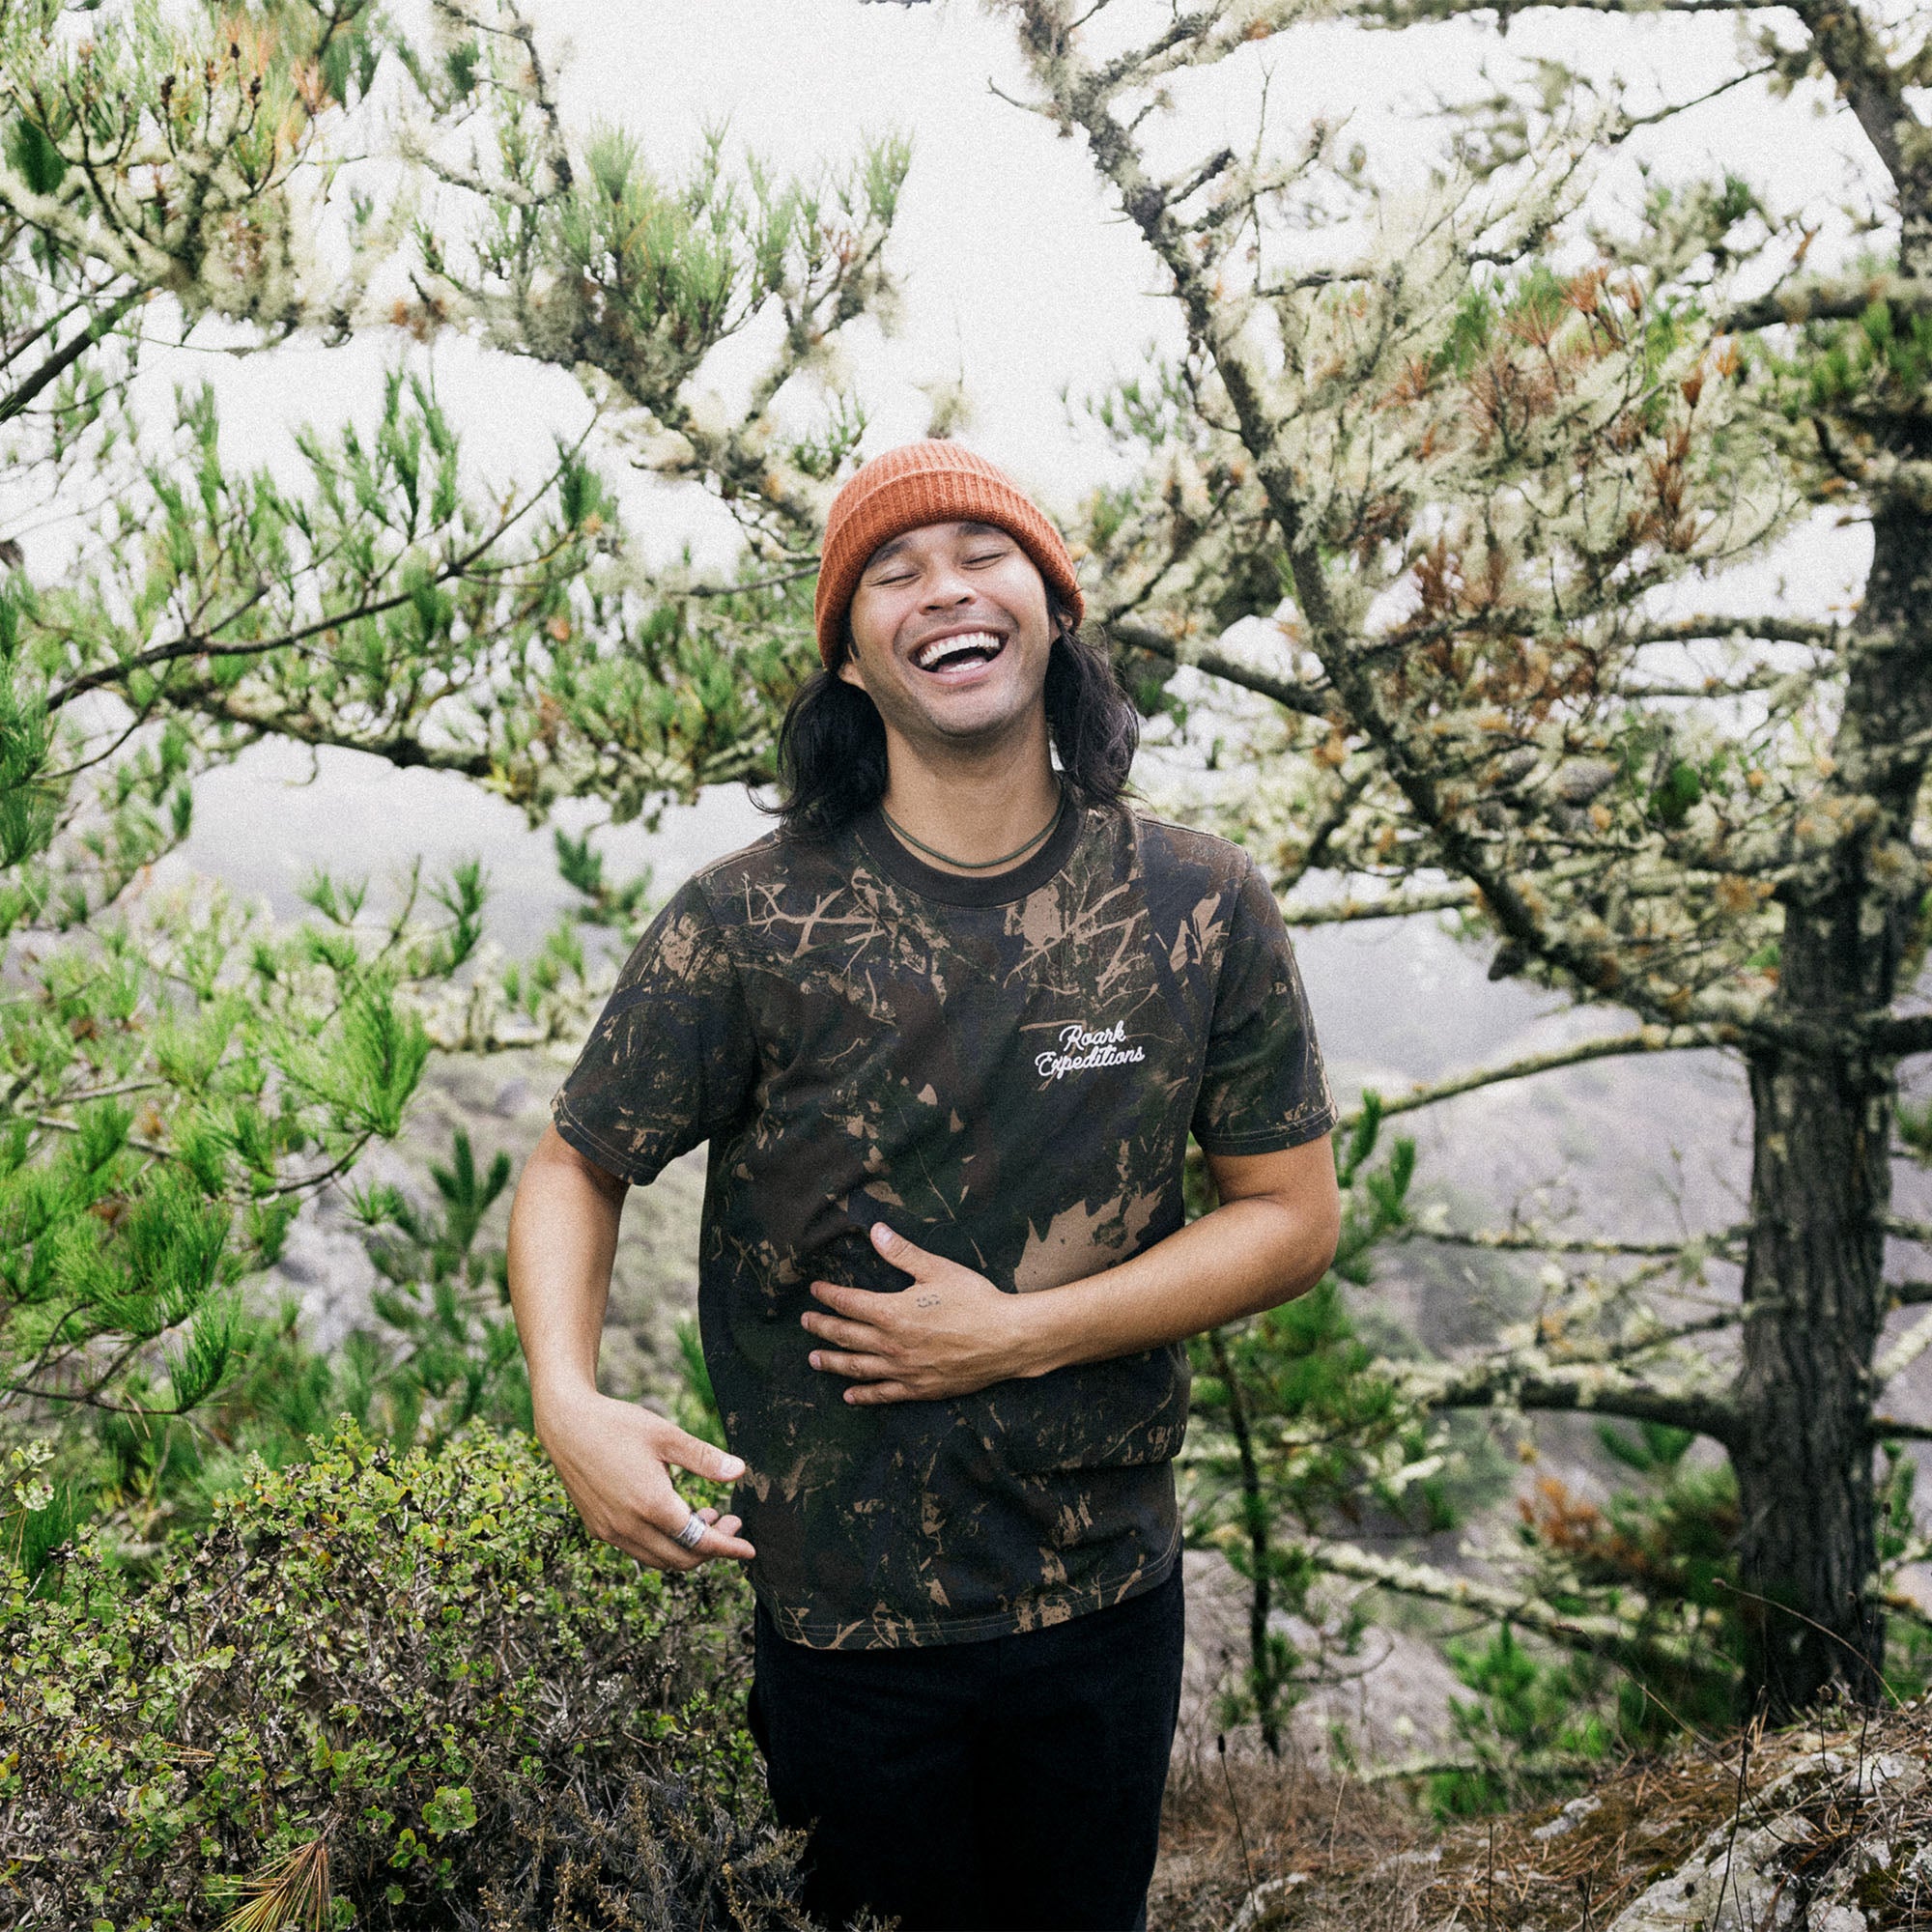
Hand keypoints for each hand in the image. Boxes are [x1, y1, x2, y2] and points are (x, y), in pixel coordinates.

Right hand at [535, 1387, 754, 1571]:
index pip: (699, 1542)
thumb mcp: (667, 1436)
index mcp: (651, 1504)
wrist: (566, 1425)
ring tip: (705, 1517)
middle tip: (729, 1521)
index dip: (728, 1547)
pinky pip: (638, 1550)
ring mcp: (610, 1531)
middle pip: (681, 1559)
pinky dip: (662, 1544)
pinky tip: (672, 1516)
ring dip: (686, 1548)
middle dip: (712, 1548)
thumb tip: (740, 1471)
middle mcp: (628, 1526)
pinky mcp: (598, 1528)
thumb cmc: (618, 1425)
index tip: (749, 1549)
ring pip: (659, 1559)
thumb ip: (704, 1458)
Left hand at [802, 1221, 1037, 1403]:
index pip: (849, 1303)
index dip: (829, 1295)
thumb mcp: (937, 1269)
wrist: (1007, 1339)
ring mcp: (904, 1370)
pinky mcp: (920, 1388)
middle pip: (846, 1336)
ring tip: (813, 1359)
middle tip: (805, 1322)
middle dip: (822, 1327)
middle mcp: (891, 1344)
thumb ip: (902, 1252)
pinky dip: (864, 1395)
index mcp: (892, 1312)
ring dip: (832, 1363)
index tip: (816, 1290)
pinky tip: (850, 1396)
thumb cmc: (975, 1300)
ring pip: (857, 1367)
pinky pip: (884, 1394)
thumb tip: (876, 1231)